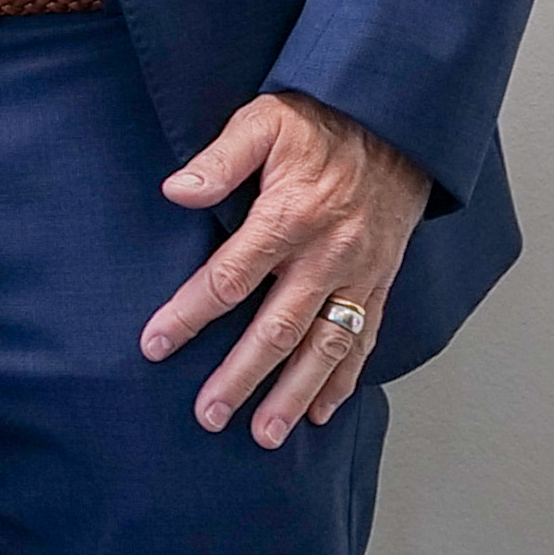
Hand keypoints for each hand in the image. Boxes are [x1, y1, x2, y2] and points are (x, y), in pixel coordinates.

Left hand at [140, 92, 431, 445]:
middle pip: (278, 328)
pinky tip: (322, 410)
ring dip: (295, 394)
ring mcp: (359, 273)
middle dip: (242, 377)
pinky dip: (345, 379)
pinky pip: (364, 338)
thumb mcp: (264, 121)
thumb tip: (176, 190)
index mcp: (290, 216)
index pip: (230, 277)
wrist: (398, 120)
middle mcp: (327, 255)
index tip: (155, 345)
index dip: (190, 314)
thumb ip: (220, 158)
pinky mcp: (380, 281)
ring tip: (266, 434)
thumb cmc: (320, 121)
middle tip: (209, 415)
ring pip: (325, 347)